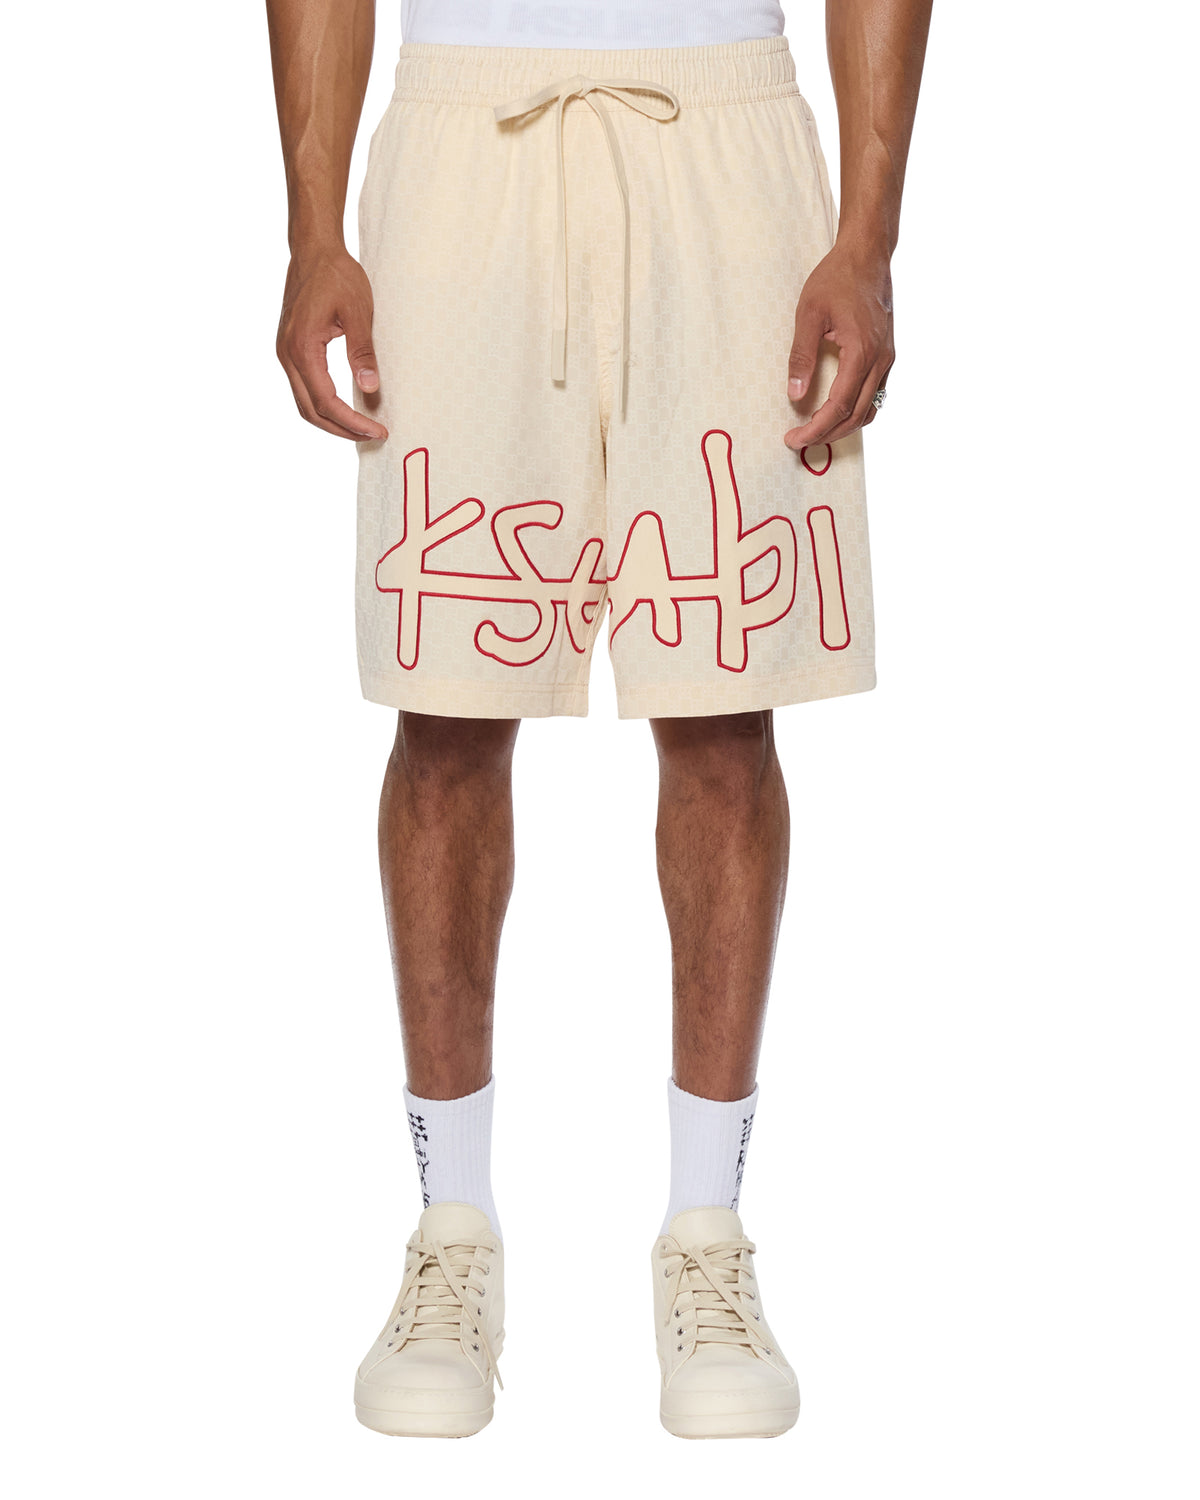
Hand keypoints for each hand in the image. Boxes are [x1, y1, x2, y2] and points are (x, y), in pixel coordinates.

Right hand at [276, 245, 388, 441]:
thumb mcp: (359, 312)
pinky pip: (303, 388)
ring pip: (304, 403)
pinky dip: (322, 405)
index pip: (326, 401)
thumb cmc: (336, 275)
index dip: (352, 422)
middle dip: (342, 429)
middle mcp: (287, 354)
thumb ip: (363, 352)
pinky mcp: (290, 349)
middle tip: (372, 436)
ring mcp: (285, 353)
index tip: (377, 431)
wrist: (313, 250)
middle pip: (311, 410)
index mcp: (302, 347)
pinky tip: (345, 408)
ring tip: (361, 428)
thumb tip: (371, 388)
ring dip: (331, 420)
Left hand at [784, 245, 893, 449]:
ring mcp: (887, 358)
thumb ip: (801, 357)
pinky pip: (875, 394)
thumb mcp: (808, 314)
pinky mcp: (887, 355)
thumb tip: (794, 394)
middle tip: (799, 442)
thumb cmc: (837, 279)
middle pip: (857, 415)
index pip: (839, 407)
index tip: (794, 438)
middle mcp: (881, 360)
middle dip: (827, 434)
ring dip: (844, 426)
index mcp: (862, 352)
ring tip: (816, 431)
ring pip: (870, 409)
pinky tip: (836, 411)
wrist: (867, 255)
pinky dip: (856, 411)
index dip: (816, 428)